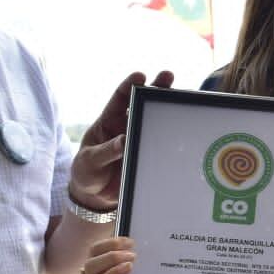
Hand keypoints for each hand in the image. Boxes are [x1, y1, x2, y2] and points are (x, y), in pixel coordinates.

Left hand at [67, 70, 174, 208]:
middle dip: (157, 88)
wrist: (95, 197)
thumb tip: (124, 140)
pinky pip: (163, 146)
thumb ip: (105, 151)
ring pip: (157, 121)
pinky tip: (186, 131)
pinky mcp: (149, 156)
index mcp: (109, 122)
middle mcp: (127, 127)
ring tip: (184, 98)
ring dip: (169, 110)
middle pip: (143, 103)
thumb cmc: (86, 172)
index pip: (120, 98)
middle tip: (168, 76)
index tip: (141, 75)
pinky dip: (174, 139)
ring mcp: (140, 141)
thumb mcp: (89, 161)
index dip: (130, 84)